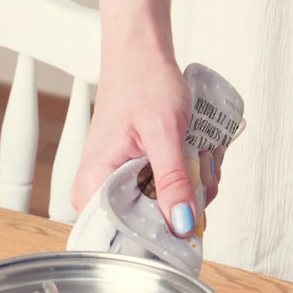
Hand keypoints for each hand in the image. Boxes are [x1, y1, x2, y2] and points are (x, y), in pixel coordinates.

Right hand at [71, 50, 201, 234]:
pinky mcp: (137, 177)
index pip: (124, 238)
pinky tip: (196, 156)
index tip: (190, 217)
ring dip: (194, 188)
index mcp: (93, 185)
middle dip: (186, 203)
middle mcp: (100, 191)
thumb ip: (174, 181)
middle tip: (198, 167)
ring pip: (167, 211)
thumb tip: (183, 225)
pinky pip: (170, 194)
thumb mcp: (165, 133)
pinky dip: (190, 179)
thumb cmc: (143, 81)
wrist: (142, 53)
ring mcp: (120, 184)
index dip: (162, 236)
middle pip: (151, 227)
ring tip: (197, 154)